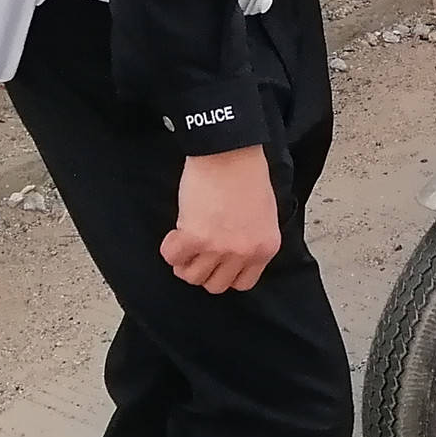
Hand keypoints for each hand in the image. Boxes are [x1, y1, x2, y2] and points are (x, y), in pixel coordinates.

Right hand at [163, 145, 278, 292]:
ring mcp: (219, 247)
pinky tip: (175, 233)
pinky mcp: (194, 237)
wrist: (230, 151)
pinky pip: (173, 258)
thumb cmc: (247, 174)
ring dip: (185, 261)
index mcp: (265, 248)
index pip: (242, 283)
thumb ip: (252, 240)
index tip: (217, 261)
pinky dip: (170, 249)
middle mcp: (244, 252)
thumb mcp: (264, 214)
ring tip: (186, 240)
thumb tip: (233, 257)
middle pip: (215, 285)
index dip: (225, 272)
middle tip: (197, 249)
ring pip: (191, 276)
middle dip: (203, 269)